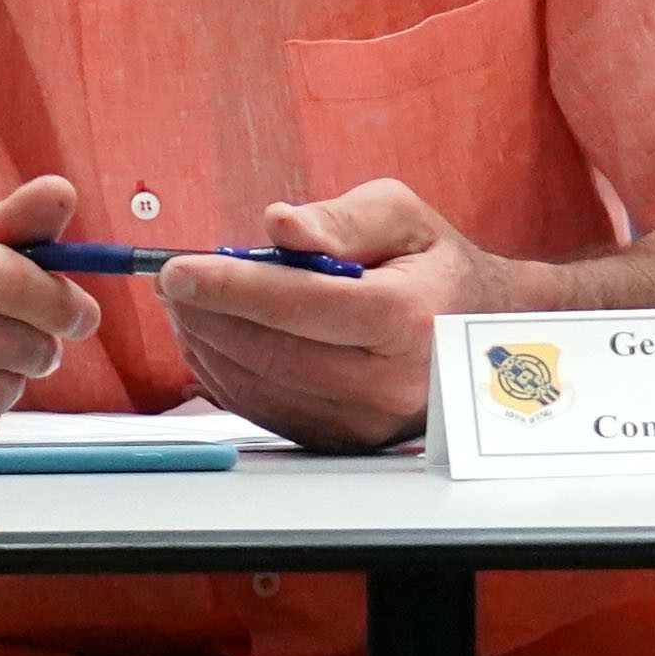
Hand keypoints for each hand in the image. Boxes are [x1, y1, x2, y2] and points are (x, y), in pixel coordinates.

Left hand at [160, 180, 482, 448]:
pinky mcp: (344, 440)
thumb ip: (339, 219)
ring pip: (260, 386)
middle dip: (208, 315)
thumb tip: (279, 225)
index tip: (177, 270)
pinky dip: (227, 376)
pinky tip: (215, 341)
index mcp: (404, 316)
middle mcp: (387, 379)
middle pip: (271, 351)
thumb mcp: (401, 215)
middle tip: (173, 283)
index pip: (300, 304)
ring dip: (208, 345)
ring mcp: (365, 420)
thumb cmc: (434, 267)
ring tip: (189, 307)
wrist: (480, 334)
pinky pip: (266, 411)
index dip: (229, 287)